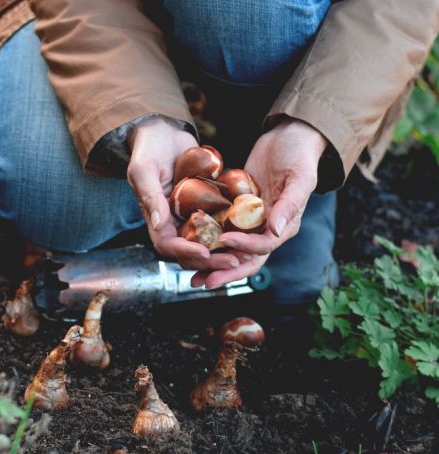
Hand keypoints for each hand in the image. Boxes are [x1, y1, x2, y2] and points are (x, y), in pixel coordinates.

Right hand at [127, 117, 241, 270]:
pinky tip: (251, 233)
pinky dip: (233, 231)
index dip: (186, 252)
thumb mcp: (144, 170)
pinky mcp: (206, 205)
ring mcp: (190, 215)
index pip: (168, 245)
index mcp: (156, 218)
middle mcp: (173, 222)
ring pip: (208, 242)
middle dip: (211, 260)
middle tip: (234, 262)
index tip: (205, 253)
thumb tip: (160, 226)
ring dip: (225, 251)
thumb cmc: (149, 148)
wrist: (164, 131)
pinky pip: (219, 223)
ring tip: (246, 254)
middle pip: (191, 251)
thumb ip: (150, 197)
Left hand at [191, 118, 327, 288]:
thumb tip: (274, 231)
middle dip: (224, 272)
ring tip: (191, 274)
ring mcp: (250, 222)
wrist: (289, 136)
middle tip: (202, 282)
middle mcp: (267, 229)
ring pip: (230, 250)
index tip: (225, 240)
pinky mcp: (237, 210)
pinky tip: (188, 244)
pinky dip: (207, 239)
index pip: (263, 247)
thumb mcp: (301, 177)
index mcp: (284, 226)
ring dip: (212, 263)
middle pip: (244, 259)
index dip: (244, 248)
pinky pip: (221, 229)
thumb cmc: (300, 155)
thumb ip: (289, 204)